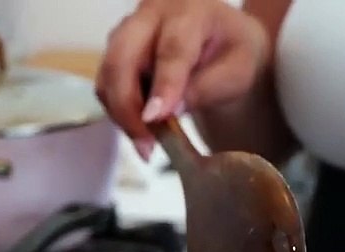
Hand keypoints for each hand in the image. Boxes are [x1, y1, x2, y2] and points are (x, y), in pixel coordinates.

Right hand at [96, 0, 273, 157]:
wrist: (223, 41)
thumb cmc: (233, 53)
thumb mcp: (238, 70)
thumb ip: (207, 88)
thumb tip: (169, 112)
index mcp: (190, 11)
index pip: (171, 50)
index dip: (162, 86)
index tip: (155, 118)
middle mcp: (150, 15)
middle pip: (122, 59)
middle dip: (127, 107)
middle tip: (146, 145)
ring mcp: (127, 31)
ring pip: (108, 75)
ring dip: (121, 114)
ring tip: (146, 143)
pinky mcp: (115, 50)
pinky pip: (106, 85)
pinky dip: (118, 111)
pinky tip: (140, 128)